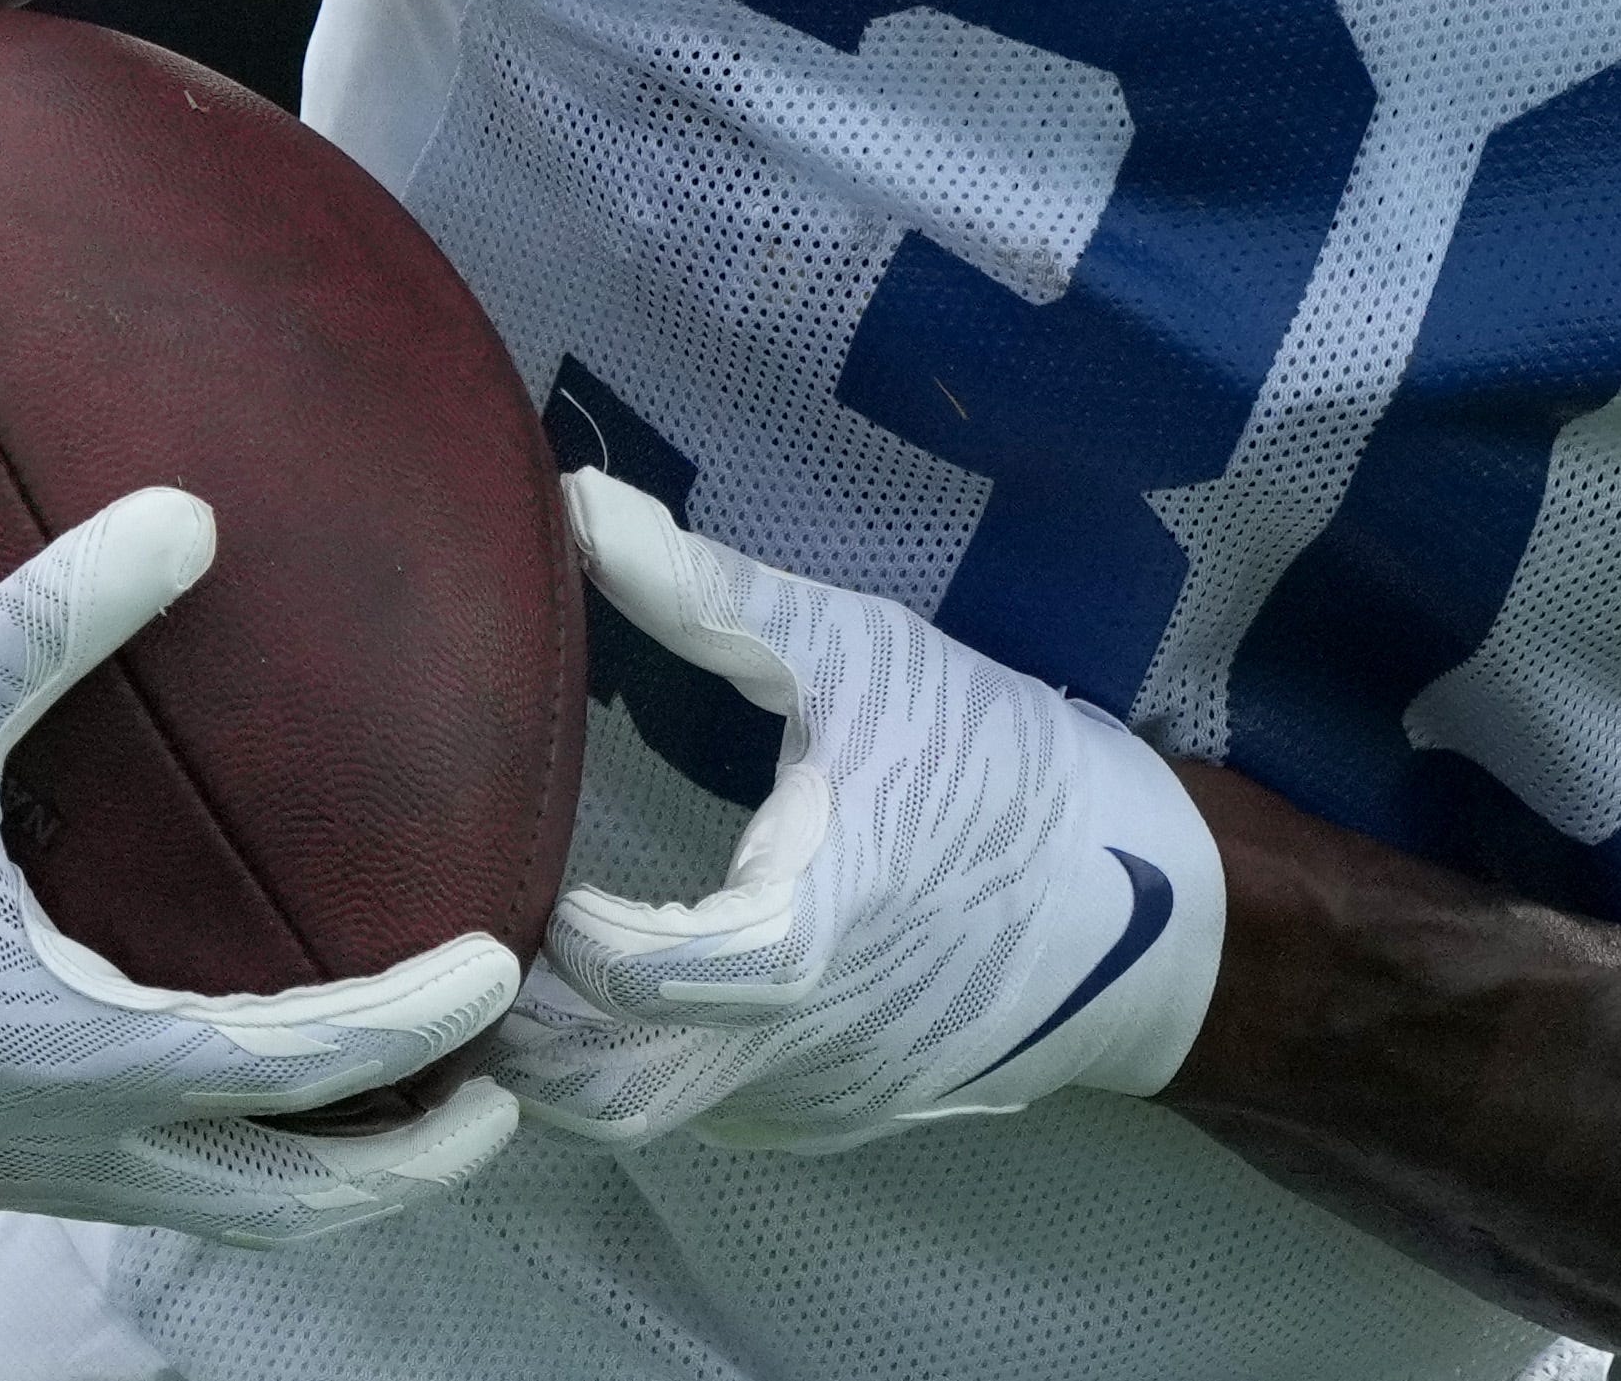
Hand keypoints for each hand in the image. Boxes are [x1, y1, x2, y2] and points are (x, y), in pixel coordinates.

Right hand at [0, 487, 521, 1243]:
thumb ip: (51, 615)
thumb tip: (189, 512)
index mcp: (62, 1057)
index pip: (287, 1071)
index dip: (407, 1029)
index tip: (499, 970)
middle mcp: (42, 1139)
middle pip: (273, 1199)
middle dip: (396, 1167)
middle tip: (497, 1099)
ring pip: (197, 1205)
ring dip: (308, 1170)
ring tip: (394, 1103)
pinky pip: (123, 1174)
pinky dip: (210, 1148)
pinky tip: (222, 1073)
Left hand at [490, 469, 1222, 1155]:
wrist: (1151, 904)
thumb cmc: (1001, 766)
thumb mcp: (864, 657)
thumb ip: (710, 594)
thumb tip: (577, 503)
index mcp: (797, 944)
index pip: (625, 972)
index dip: (552, 920)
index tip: (512, 847)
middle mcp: (789, 1053)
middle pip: (598, 1087)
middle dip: (521, 1022)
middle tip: (469, 927)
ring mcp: (807, 1101)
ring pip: (640, 1116)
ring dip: (569, 1053)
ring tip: (524, 956)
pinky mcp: (829, 1117)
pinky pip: (704, 1111)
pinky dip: (646, 1062)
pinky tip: (625, 988)